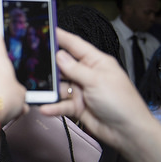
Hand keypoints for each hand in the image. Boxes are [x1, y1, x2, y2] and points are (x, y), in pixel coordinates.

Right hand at [40, 28, 152, 147]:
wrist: (128, 132)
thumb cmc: (122, 102)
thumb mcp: (97, 81)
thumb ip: (75, 68)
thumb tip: (59, 55)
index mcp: (96, 62)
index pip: (75, 45)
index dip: (61, 37)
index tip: (46, 29)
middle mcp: (87, 74)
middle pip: (63, 66)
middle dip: (50, 66)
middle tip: (32, 62)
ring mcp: (81, 90)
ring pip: (59, 86)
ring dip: (50, 89)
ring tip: (38, 90)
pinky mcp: (77, 106)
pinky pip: (61, 104)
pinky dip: (53, 106)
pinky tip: (46, 107)